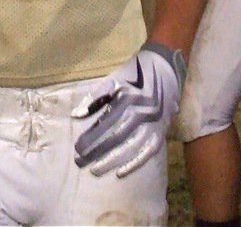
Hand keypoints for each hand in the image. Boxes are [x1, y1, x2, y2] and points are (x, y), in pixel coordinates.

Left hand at [73, 42, 185, 177]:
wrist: (165, 68)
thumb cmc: (134, 74)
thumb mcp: (113, 80)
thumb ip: (95, 98)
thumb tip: (76, 116)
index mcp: (127, 98)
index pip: (105, 123)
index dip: (91, 137)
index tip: (77, 149)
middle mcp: (140, 112)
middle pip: (116, 137)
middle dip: (97, 151)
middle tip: (80, 162)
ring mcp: (152, 123)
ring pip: (131, 147)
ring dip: (112, 161)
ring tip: (95, 170)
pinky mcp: (160, 130)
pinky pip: (148, 151)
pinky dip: (135, 163)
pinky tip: (120, 173)